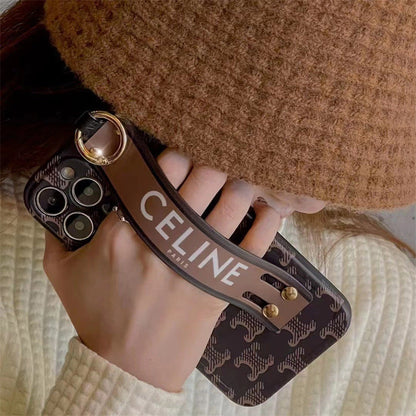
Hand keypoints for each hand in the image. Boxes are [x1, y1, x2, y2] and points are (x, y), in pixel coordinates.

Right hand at [42, 147, 281, 392]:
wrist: (128, 365)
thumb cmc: (98, 316)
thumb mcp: (62, 272)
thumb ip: (58, 232)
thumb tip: (59, 207)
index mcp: (126, 227)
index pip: (162, 170)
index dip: (178, 155)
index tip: (184, 157)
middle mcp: (166, 236)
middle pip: (204, 177)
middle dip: (213, 163)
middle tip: (215, 167)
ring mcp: (199, 259)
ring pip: (233, 201)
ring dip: (241, 185)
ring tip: (239, 185)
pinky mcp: (222, 281)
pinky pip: (256, 242)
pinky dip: (267, 221)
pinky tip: (267, 211)